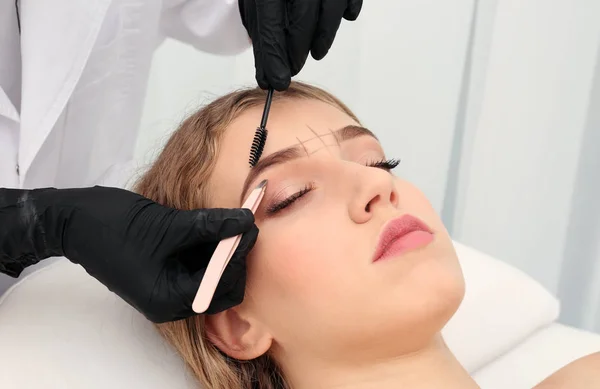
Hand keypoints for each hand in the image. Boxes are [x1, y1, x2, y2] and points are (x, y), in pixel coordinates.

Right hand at [0, 187, 257, 322]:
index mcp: (169, 300)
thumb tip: (247, 220)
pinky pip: (196, 262)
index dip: (239, 256)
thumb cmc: (113, 225)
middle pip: (222, 285)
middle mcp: (171, 300)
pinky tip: (212, 222)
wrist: (71, 219)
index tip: (250, 223)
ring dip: (223, 248)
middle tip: (242, 221)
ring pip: (211, 272)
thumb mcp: (168, 225)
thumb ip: (210, 226)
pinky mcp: (163, 270)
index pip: (224, 287)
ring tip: (229, 218)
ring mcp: (166, 286)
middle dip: (234, 255)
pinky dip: (207, 245)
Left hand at [239, 0, 362, 90]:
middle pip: (301, 23)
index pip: (271, 26)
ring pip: (329, 14)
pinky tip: (342, 20)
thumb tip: (264, 52)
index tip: (274, 81)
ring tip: (316, 53)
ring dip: (322, 39)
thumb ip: (261, 15)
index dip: (273, 58)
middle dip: (296, 52)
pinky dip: (347, 11)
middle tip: (291, 70)